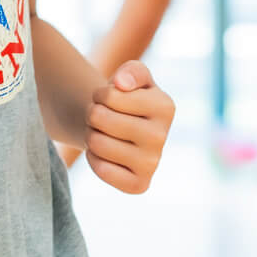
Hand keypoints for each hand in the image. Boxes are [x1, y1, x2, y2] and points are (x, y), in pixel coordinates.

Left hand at [84, 61, 174, 193]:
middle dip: (92, 114)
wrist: (124, 129)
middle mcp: (162, 136)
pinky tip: (106, 153)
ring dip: (91, 135)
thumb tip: (122, 83)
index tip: (107, 98)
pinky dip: (94, 158)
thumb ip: (131, 71)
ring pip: (96, 143)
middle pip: (99, 118)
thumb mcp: (132, 76)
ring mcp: (152, 164)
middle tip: (101, 117)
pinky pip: (101, 170)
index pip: (109, 95)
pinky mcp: (140, 185)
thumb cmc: (127, 98)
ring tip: (102, 132)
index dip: (99, 94)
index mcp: (165, 106)